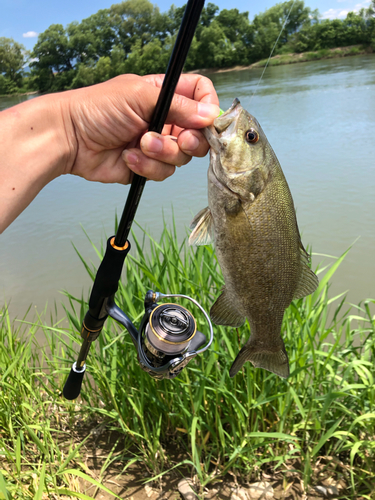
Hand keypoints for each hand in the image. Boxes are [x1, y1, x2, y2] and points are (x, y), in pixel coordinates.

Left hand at [66, 74, 219, 182]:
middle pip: (199, 133)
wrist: (70, 139)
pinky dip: (147, 166)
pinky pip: (163, 172)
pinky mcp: (147, 166)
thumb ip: (177, 104)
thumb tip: (210, 115)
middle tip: (179, 140)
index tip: (207, 119)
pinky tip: (127, 157)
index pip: (200, 96)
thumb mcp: (139, 96)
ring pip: (181, 157)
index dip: (209, 107)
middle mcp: (165, 119)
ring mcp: (157, 144)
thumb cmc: (97, 108)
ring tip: (139, 144)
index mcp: (165, 95)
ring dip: (162, 153)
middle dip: (190, 140)